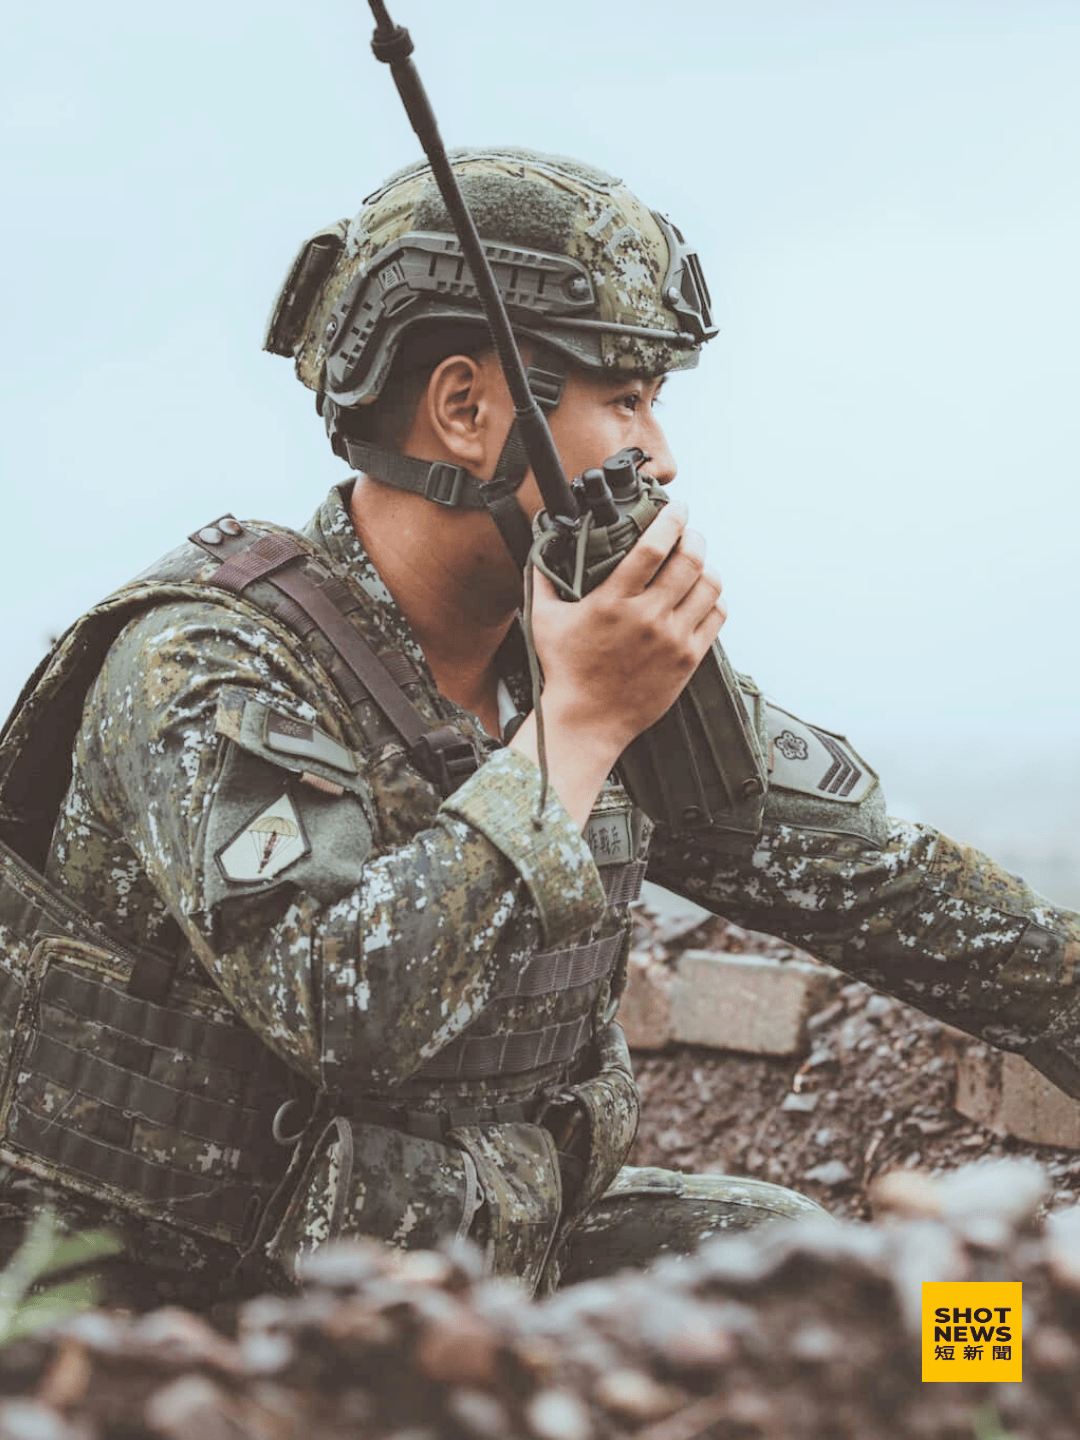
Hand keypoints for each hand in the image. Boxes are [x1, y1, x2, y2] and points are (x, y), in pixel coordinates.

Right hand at [529, 498, 725, 758]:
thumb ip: (542, 578)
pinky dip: (713, 597)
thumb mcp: (543, 620)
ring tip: (696, 562)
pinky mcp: (688, 659)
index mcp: (613, 601)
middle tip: (688, 532)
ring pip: (709, 585)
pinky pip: (716, 615)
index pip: (653, 546)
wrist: (587, 722)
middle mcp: (647, 617)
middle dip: (694, 536)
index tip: (677, 507)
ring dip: (706, 565)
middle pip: (690, 559)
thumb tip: (540, 545)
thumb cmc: (564, 671)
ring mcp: (672, 639)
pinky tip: (700, 594)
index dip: (671, 519)